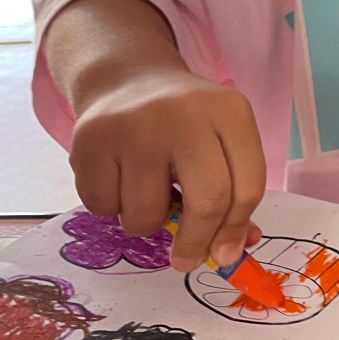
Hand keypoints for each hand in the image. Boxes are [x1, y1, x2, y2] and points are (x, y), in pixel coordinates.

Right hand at [69, 65, 265, 271]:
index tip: (224, 254)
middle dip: (197, 243)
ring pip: (145, 215)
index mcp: (229, 112)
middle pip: (207, 201)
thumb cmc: (184, 124)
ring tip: (145, 190)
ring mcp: (134, 124)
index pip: (246, 186)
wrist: (127, 80)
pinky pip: (102, 207)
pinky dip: (110, 205)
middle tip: (186, 259)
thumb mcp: (220, 142)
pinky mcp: (91, 139)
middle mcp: (184, 112)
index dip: (236, 229)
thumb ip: (232, 193)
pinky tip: (117, 176)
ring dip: (145, 221)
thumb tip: (231, 252)